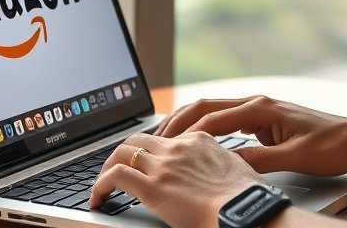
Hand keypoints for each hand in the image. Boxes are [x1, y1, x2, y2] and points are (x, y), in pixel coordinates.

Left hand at [89, 132, 262, 227]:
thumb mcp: (236, 168)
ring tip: (102, 184)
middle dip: (123, 152)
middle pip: (138, 139)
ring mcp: (164, 165)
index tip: (143, 163)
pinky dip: (101, 185)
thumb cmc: (247, 197)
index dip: (149, 151)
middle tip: (115, 168)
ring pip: (122, 152)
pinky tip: (98, 198)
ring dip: (107, 167)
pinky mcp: (153, 187)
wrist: (246, 209)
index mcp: (199, 140)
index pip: (165, 138)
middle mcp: (178, 147)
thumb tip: (214, 172)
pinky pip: (116, 177)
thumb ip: (219, 163)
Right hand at [155, 96, 346, 176]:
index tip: (163, 148)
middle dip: (177, 122)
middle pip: (205, 108)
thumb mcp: (295, 157)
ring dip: (188, 124)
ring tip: (165, 141)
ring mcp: (261, 110)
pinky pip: (226, 121)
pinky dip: (205, 130)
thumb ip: (259, 161)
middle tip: (152, 140)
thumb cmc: (333, 146)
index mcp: (262, 108)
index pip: (212, 119)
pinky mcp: (265, 120)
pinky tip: (195, 144)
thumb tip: (226, 166)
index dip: (185, 134)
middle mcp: (258, 103)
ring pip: (214, 113)